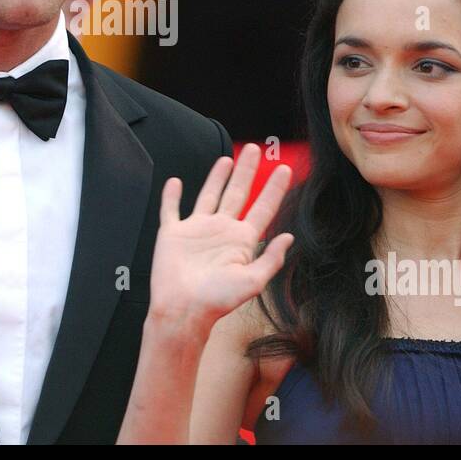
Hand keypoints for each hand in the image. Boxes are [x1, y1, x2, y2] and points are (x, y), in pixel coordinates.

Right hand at [148, 143, 293, 335]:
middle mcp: (221, 231)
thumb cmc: (217, 301)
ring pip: (208, 195)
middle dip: (247, 171)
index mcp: (242, 241)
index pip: (262, 208)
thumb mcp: (253, 282)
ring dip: (217, 177)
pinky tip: (174, 182)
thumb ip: (271, 259)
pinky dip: (172, 196)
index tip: (284, 169)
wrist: (183, 310)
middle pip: (237, 193)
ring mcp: (196, 230)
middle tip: (255, 149)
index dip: (274, 189)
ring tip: (227, 159)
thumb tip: (289, 237)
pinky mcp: (173, 234)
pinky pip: (171, 210)